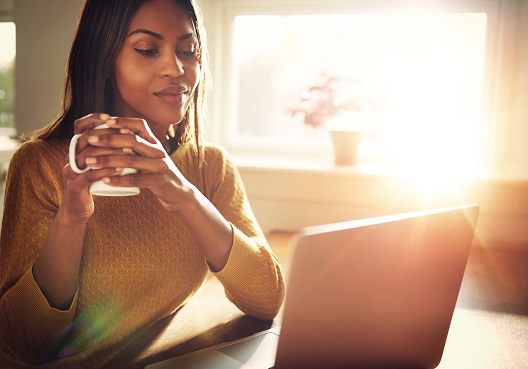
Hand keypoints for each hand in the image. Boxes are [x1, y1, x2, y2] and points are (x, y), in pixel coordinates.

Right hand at [62, 113, 127, 221]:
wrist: (78, 209)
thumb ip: (105, 149)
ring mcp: (72, 171)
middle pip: (86, 138)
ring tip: (130, 151)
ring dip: (111, 152)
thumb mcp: (96, 163)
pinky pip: (90, 176)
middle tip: (128, 134)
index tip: (110, 117)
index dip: (93, 119)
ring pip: (89, 155)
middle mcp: (71, 157)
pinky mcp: (76, 186)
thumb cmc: (93, 183)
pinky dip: (107, 171)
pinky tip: (121, 169)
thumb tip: (125, 133)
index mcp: (76, 149)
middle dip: (108, 134)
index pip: (80, 127)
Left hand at [77, 114, 194, 211]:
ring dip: (108, 160)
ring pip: (131, 159)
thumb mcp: (151, 157)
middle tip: (89, 139)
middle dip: (109, 139)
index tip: (103, 120)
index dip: (122, 121)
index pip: (140, 125)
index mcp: (155, 143)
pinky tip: (105, 180)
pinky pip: (136, 179)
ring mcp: (160, 166)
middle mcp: (158, 151)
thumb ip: (138, 147)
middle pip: (132, 140)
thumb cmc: (158, 174)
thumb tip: (112, 135)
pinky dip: (119, 180)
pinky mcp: (159, 182)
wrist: (179, 193)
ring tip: (89, 161)